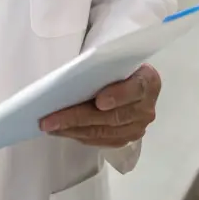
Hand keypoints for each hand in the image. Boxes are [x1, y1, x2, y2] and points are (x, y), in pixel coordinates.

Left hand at [39, 65, 160, 148]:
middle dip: (78, 118)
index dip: (118, 96)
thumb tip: (72, 75)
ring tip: (50, 126)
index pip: (136, 89)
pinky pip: (102, 141)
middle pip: (113, 116)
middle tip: (51, 119)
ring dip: (74, 130)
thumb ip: (103, 66)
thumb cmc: (118, 64)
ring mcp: (138, 126)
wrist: (130, 79)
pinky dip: (80, 136)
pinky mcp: (127, 138)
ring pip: (104, 132)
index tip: (99, 102)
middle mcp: (146, 107)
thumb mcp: (115, 58)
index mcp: (149, 80)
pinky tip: (63, 131)